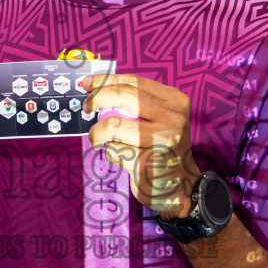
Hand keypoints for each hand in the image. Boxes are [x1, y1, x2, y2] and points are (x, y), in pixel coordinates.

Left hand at [83, 73, 200, 217]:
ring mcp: (161, 142)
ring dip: (98, 132)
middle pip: (123, 95)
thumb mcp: (160, 119)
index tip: (87, 83)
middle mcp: (172, 119)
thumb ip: (136, 103)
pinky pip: (113, 150)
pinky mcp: (146, 163)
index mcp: (175, 101)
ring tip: (98, 138)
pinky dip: (109, 152)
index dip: (106, 80)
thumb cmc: (162, 149)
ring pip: (113, 125)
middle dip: (97, 98)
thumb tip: (96, 88)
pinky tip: (120, 157)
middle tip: (86, 107)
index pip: (134, 82)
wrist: (181, 186)